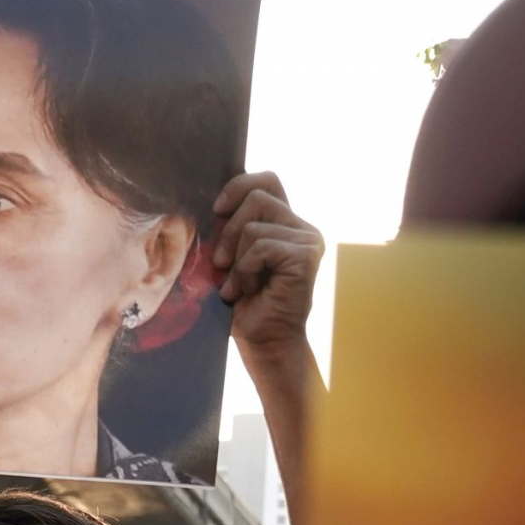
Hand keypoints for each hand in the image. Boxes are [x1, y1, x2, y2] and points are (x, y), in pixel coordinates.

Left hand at [213, 173, 324, 363]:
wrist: (264, 343)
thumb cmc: (245, 305)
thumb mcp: (233, 257)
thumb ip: (233, 227)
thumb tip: (216, 202)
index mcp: (287, 225)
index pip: (267, 181)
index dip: (239, 186)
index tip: (217, 210)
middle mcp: (303, 229)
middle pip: (258, 195)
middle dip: (230, 230)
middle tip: (221, 263)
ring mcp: (308, 241)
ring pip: (254, 225)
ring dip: (237, 259)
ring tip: (239, 286)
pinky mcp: (306, 255)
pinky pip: (261, 246)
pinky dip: (246, 270)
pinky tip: (249, 291)